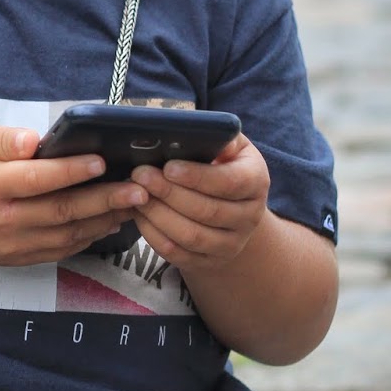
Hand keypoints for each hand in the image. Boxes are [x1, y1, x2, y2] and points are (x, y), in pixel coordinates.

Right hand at [0, 125, 148, 266]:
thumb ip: (2, 140)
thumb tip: (35, 141)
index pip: (36, 179)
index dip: (71, 171)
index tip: (101, 161)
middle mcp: (0, 220)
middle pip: (60, 212)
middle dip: (104, 200)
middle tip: (139, 189)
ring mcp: (8, 245)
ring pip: (65, 235)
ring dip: (104, 221)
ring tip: (134, 205)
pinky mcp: (14, 258)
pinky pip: (58, 250)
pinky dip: (86, 238)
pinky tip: (108, 222)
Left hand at [130, 133, 269, 269]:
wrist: (232, 210)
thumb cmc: (221, 166)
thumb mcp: (228, 146)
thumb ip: (216, 137)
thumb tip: (194, 130)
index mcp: (256, 181)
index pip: (229, 182)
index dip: (197, 176)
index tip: (168, 167)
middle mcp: (250, 216)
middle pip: (206, 210)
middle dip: (168, 193)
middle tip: (140, 175)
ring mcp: (232, 243)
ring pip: (191, 235)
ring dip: (158, 215)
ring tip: (135, 195)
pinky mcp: (210, 261)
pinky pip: (178, 254)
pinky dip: (154, 235)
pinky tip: (139, 215)